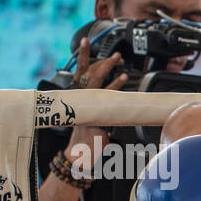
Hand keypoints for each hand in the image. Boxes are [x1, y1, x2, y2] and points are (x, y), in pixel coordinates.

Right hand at [64, 38, 126, 173]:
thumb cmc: (87, 140)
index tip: (89, 45)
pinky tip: (124, 77)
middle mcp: (79, 98)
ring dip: (106, 67)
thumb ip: (101, 108)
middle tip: (110, 51)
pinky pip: (104, 96)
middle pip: (85, 71)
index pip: (80, 72)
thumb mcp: (93, 120)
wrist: (79, 156)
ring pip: (93, 79)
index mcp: (77, 96)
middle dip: (96, 58)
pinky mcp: (93, 113)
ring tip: (117, 58)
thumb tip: (117, 102)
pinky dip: (115, 85)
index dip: (86, 58)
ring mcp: (85, 104)